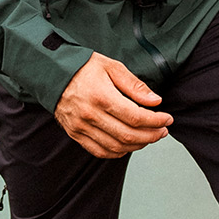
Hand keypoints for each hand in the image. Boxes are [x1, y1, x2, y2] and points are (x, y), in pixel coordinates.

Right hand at [56, 52, 173, 157]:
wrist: (51, 73)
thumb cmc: (82, 67)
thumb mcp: (111, 66)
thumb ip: (134, 85)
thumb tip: (155, 101)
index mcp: (101, 96)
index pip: (136, 117)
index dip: (156, 121)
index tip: (167, 119)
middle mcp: (90, 115)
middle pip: (128, 135)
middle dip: (151, 135)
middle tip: (162, 131)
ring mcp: (81, 127)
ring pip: (116, 147)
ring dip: (137, 145)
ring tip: (149, 137)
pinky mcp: (75, 134)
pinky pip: (100, 151)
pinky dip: (118, 152)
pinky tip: (128, 145)